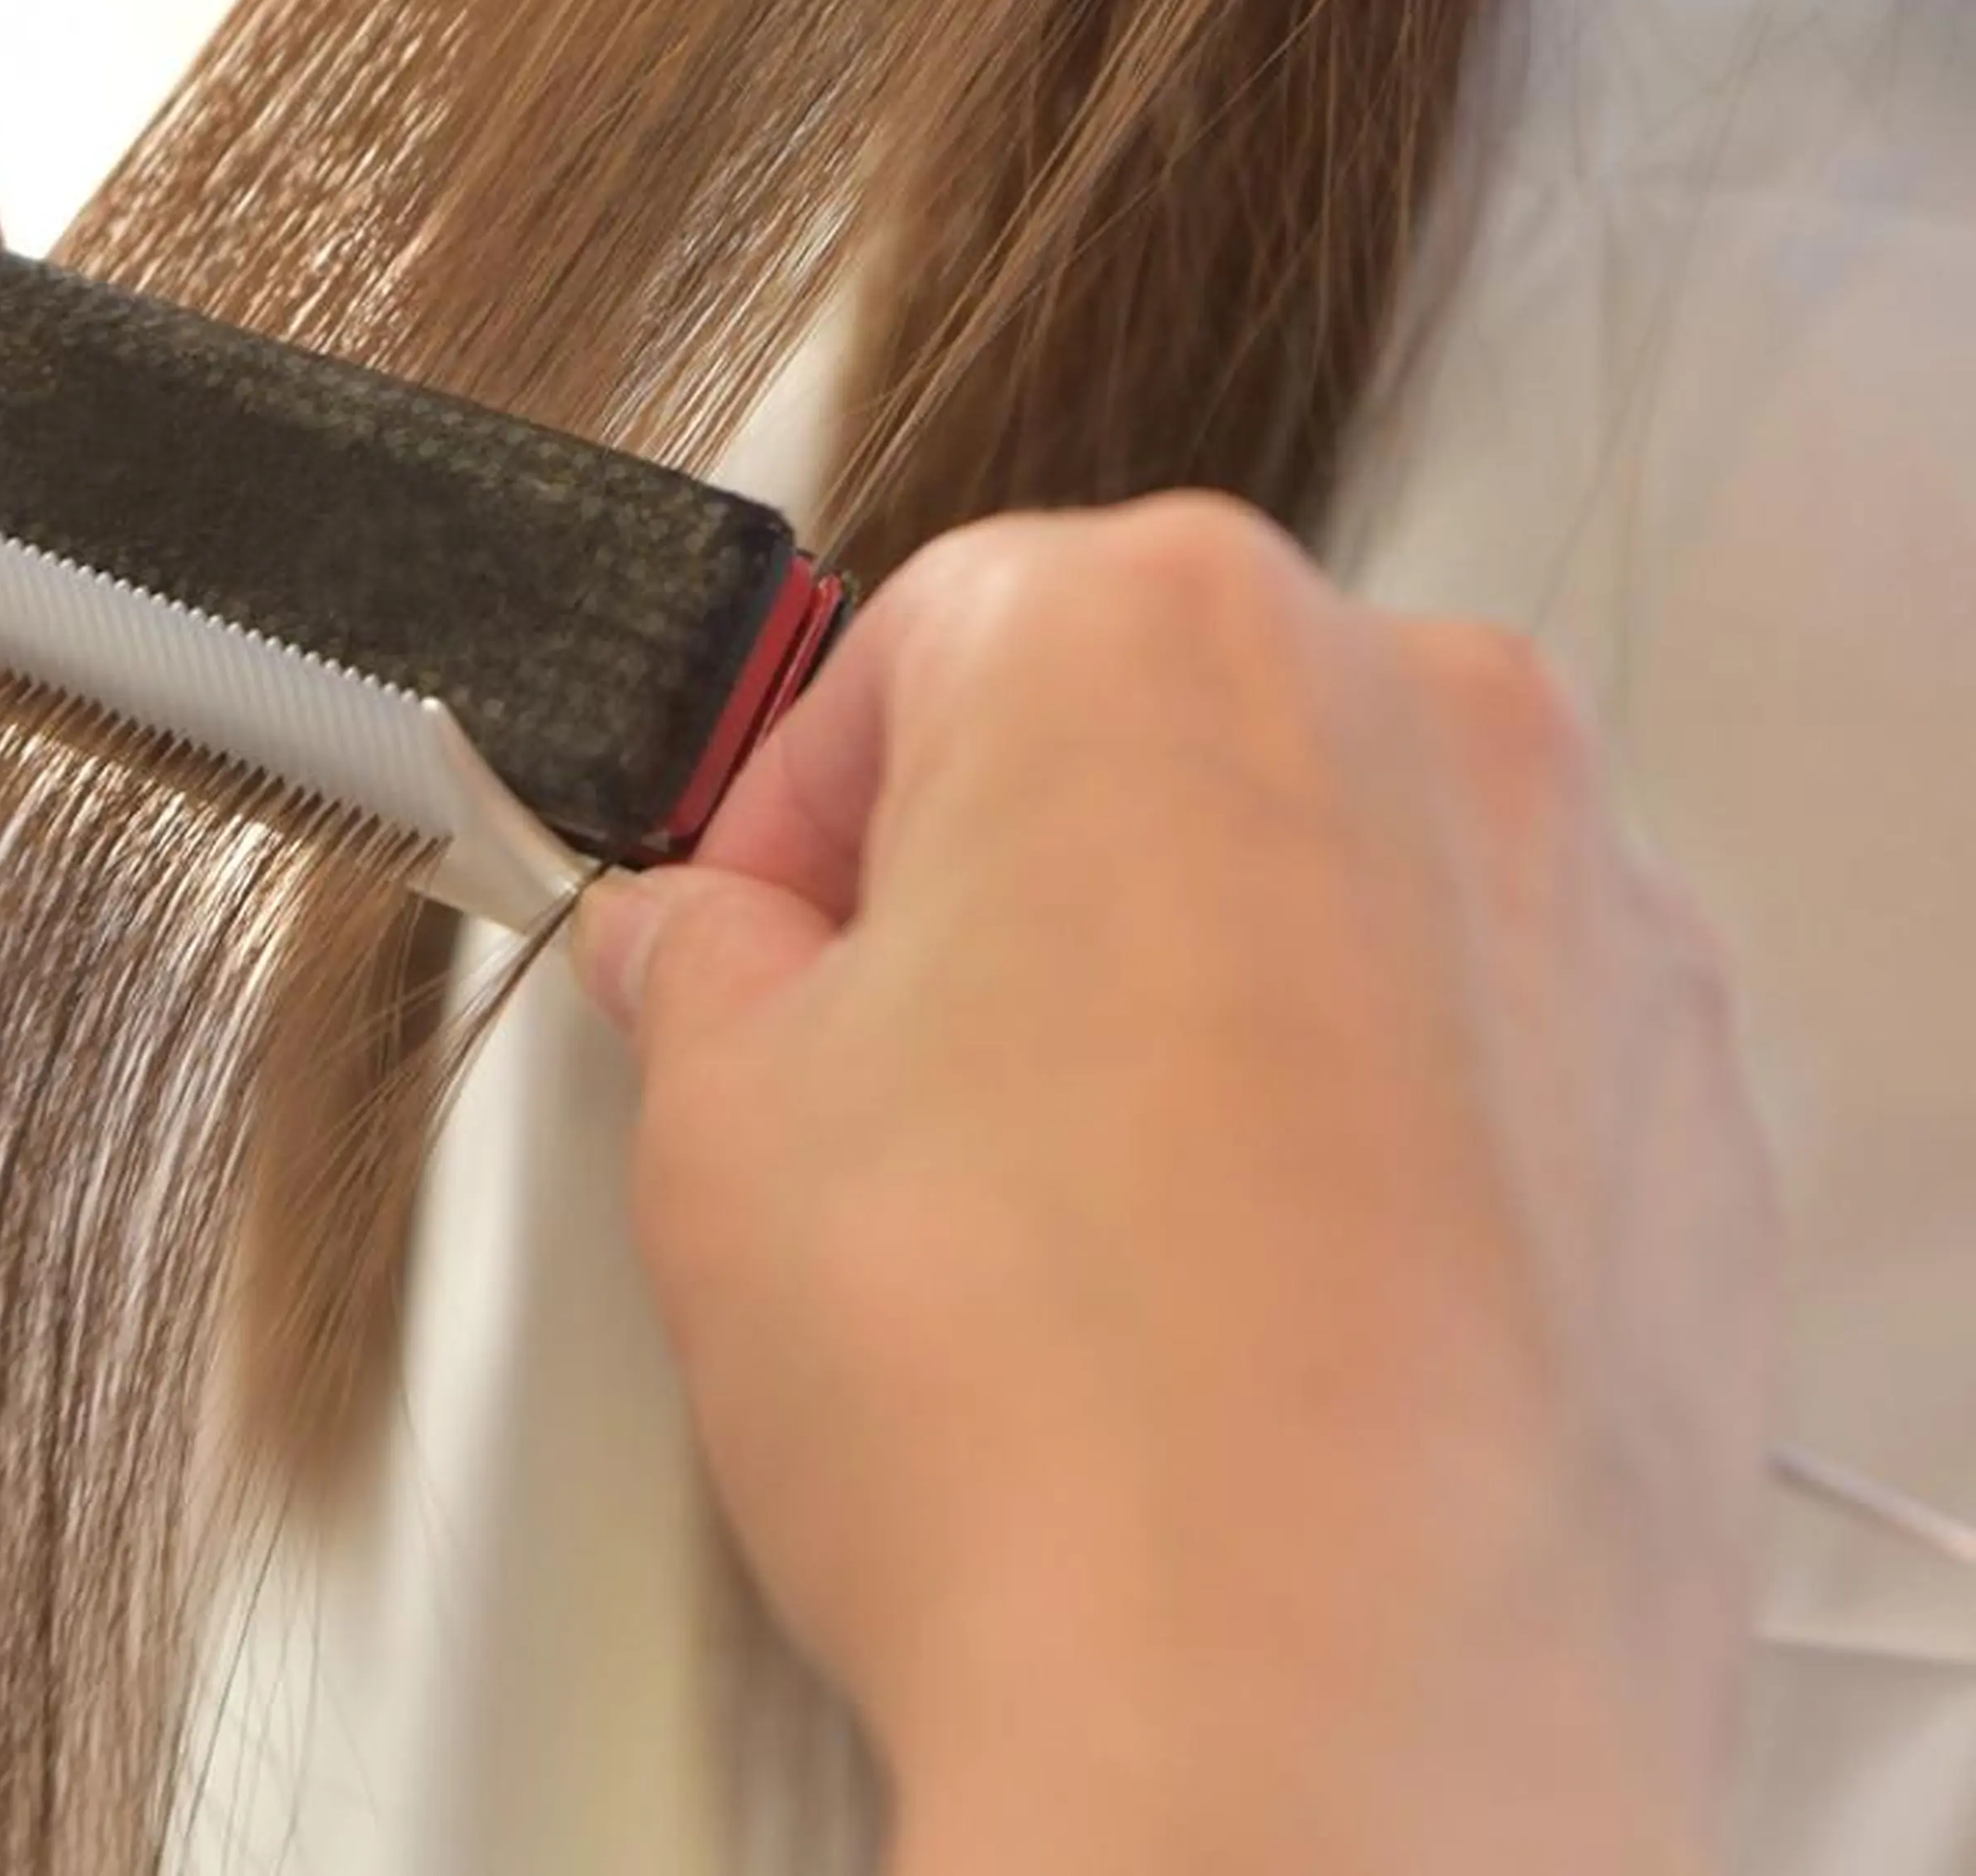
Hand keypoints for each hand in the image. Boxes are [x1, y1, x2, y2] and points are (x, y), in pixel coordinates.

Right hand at [575, 496, 1773, 1875]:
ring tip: (1062, 1215)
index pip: (907, 648)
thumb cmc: (1044, 1417)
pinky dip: (1351, 1110)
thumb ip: (701, 967)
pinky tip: (1232, 1287)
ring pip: (1308, 872)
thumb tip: (707, 955)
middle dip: (991, 875)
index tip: (754, 932)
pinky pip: (1466, 1034)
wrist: (1323, 1750)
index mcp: (1146, 636)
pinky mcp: (1685, 1101)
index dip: (791, 814)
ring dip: (1177, 983)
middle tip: (884, 1065)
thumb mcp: (721, 1125)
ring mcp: (1582, 907)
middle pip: (1130, 731)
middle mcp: (1407, 714)